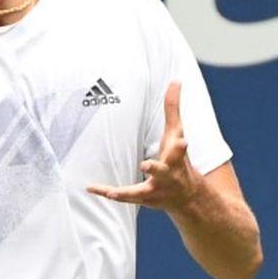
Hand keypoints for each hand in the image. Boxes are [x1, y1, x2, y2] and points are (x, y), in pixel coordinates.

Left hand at [87, 81, 201, 212]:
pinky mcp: (143, 198)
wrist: (187, 196)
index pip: (180, 150)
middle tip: (145, 164)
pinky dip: (107, 193)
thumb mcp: (176, 134)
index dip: (181, 146)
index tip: (183, 141)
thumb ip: (173, 108)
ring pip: (140, 191)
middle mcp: (168, 175)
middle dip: (155, 168)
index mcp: (176, 158)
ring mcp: (155, 189)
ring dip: (125, 192)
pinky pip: (123, 196)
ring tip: (110, 193)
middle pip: (163, 171)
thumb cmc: (178, 159)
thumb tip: (176, 80)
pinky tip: (90, 188)